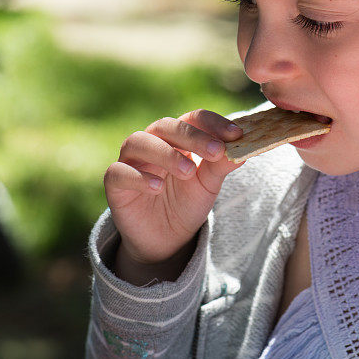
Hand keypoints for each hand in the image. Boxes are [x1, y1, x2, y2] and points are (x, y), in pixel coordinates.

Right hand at [103, 109, 243, 264]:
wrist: (166, 239)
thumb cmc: (187, 202)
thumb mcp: (208, 184)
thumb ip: (221, 164)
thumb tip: (244, 148)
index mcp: (177, 136)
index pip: (194, 118)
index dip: (214, 123)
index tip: (236, 135)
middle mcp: (152, 141)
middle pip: (166, 126)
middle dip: (192, 137)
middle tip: (215, 151)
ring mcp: (130, 160)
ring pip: (138, 142)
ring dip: (165, 154)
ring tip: (187, 172)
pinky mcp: (115, 183)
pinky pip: (119, 172)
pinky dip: (138, 177)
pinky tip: (157, 187)